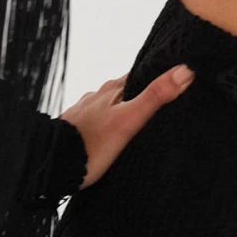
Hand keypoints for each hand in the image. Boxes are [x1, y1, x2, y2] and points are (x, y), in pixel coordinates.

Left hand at [61, 64, 195, 189]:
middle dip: (143, 96)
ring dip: (125, 111)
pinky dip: (109, 124)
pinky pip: (98, 121)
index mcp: (112, 89)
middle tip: (163, 106)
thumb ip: (155, 96)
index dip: (158, 77)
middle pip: (127, 91)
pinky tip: (114, 136)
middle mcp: (97, 95)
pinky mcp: (76, 128)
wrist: (51, 165)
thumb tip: (185, 70)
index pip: (141, 75)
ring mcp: (84, 111)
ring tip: (140, 124)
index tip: (176, 81)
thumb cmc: (91, 145)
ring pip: (112, 106)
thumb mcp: (129, 121)